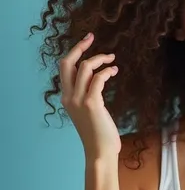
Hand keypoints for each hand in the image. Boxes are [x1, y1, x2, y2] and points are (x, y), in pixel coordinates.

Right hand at [59, 33, 121, 158]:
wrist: (100, 152)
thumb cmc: (99, 135)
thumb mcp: (88, 113)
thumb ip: (87, 97)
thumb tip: (97, 82)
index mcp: (66, 98)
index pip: (64, 69)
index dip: (74, 53)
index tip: (86, 42)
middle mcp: (69, 97)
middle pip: (67, 63)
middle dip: (79, 46)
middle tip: (92, 37)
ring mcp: (79, 100)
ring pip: (84, 67)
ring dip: (100, 59)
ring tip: (112, 60)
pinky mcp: (92, 103)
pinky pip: (98, 78)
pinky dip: (107, 71)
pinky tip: (114, 71)